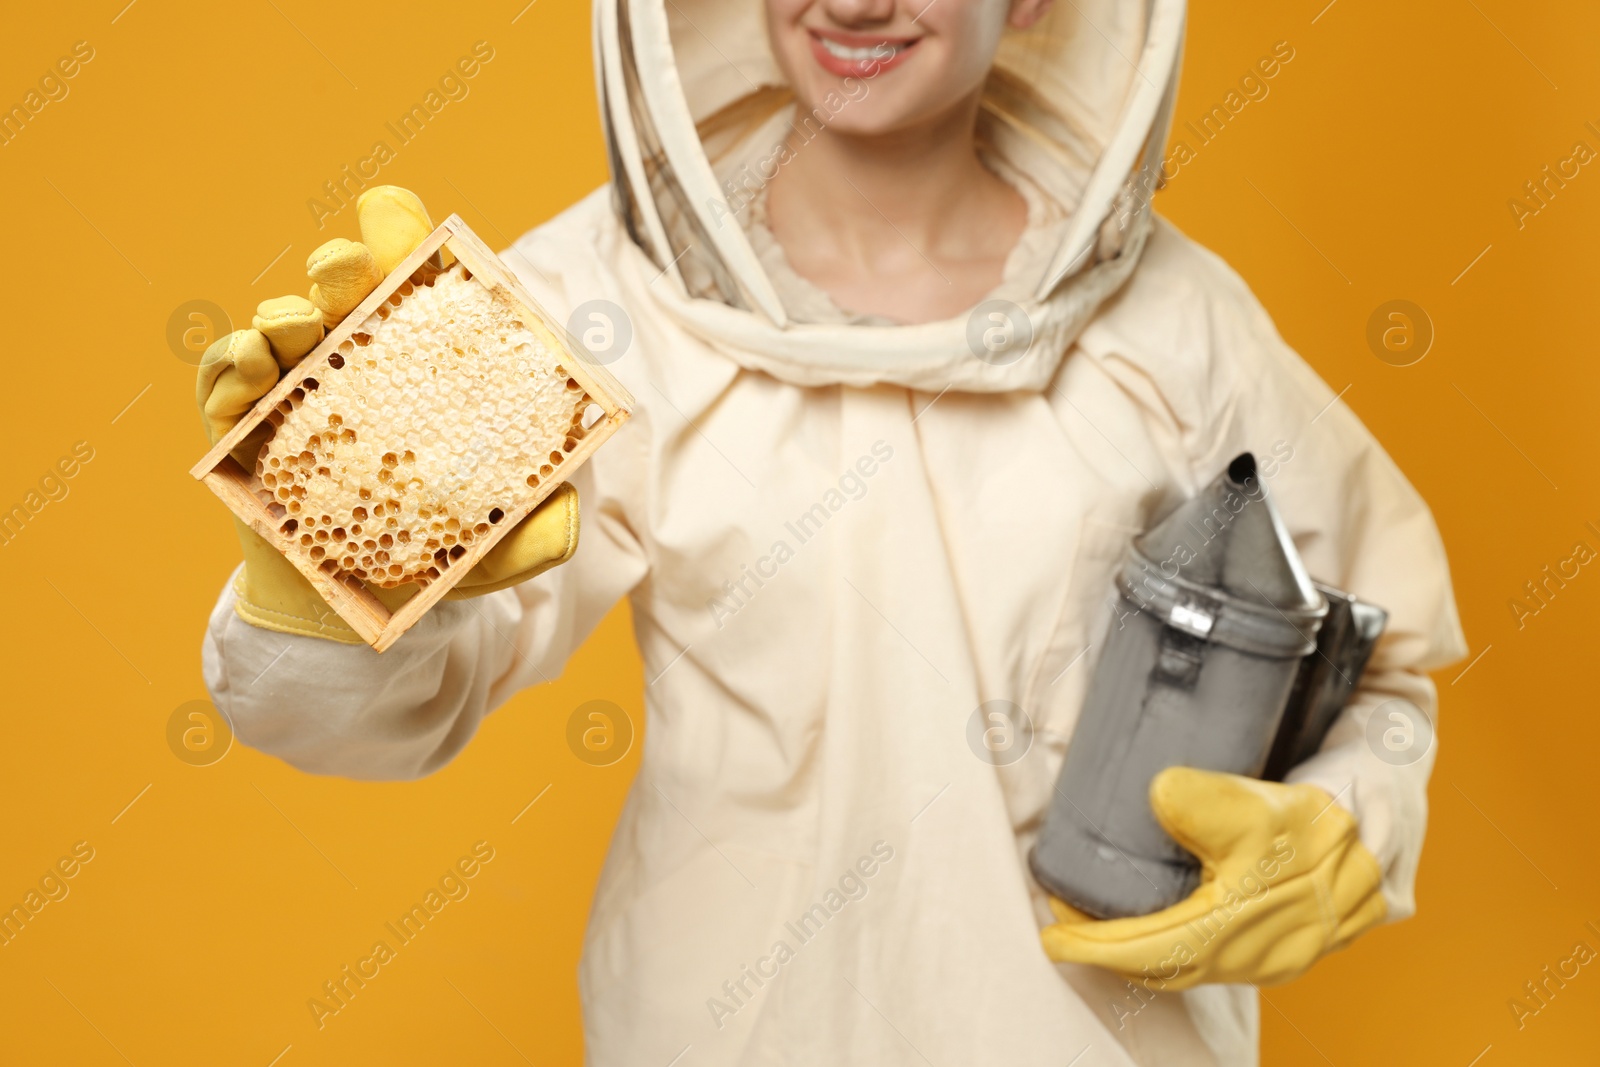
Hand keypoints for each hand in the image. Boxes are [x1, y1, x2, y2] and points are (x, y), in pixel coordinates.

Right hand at [196, 186, 580, 642]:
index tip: (393, 216)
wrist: (356, 611)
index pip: (414, 284)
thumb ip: (538, 532)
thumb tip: (569, 517)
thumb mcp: (497, 546)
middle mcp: (355, 361)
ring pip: (282, 325)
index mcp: (420, 364)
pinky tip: (251, 364)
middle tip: (345, 270)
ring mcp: (294, 387)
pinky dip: (230, 363)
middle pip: (343, 290)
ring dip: (285, 313)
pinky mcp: (239, 425)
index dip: (404, 239)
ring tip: (293, 325)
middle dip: (342, 267)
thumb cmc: (437, 556)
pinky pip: (224, 380)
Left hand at [1040, 767, 1385, 989]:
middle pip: (1171, 966)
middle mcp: (1269, 951)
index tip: (1051, 934)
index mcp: (1250, 927)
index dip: (1097, 947)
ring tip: (1103, 922)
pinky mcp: (1304, 940)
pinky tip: (1167, 921)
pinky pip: (1226, 955)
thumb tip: (1158, 794)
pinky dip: (1185, 945)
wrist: (1395, 804)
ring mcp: (1288, 951)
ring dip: (1149, 950)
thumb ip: (1207, 799)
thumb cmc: (1327, 804)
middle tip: (1066, 923)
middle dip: (1113, 950)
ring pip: (1198, 964)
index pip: (1153, 952)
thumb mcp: (1263, 797)